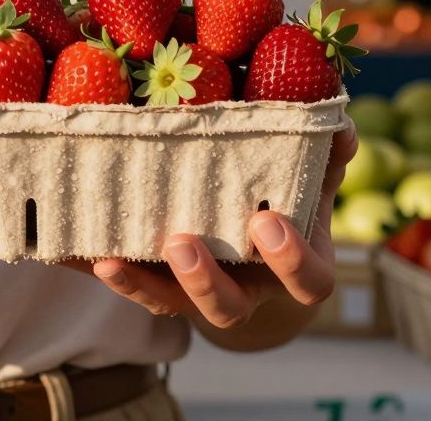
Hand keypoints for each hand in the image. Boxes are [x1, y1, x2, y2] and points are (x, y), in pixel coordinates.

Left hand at [66, 121, 357, 334]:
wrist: (248, 230)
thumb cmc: (283, 198)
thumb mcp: (306, 177)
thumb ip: (323, 153)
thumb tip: (337, 121)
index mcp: (291, 268)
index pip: (307, 282)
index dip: (290, 261)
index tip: (264, 220)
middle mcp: (244, 290)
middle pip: (228, 309)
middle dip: (205, 282)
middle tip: (183, 244)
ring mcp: (196, 293)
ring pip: (172, 306)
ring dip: (143, 285)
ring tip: (113, 260)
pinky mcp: (157, 283)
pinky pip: (134, 289)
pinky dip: (116, 277)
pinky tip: (93, 258)